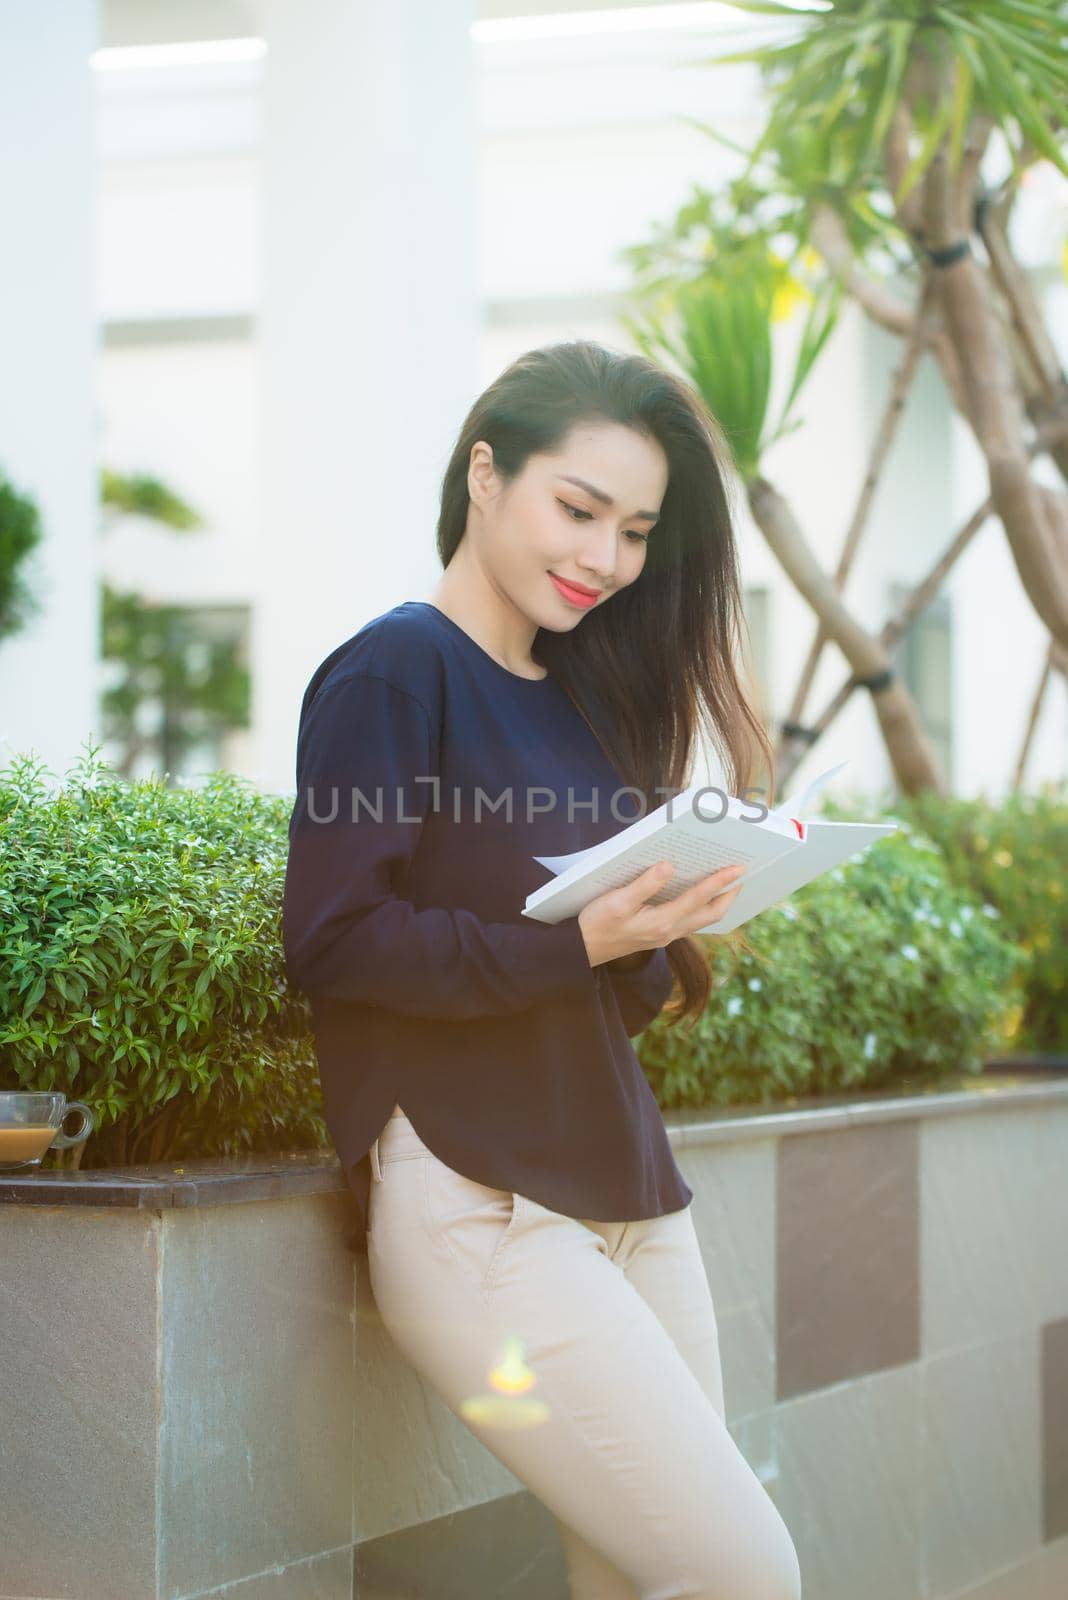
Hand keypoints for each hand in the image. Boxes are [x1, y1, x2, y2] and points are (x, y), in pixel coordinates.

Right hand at [578, 859, 746, 967]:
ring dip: (718, 903)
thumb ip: (644, 884)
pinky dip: (701, 908)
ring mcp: (665, 935)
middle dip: (729, 895)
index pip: (698, 898)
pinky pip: (689, 921)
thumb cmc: (596, 924)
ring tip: (727, 885)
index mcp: (662, 922)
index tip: (738, 868)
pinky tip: (698, 896)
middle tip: (742, 875)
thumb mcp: (616, 901)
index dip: (720, 882)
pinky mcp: (658, 935)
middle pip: (711, 915)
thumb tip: (669, 866)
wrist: (582, 950)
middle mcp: (669, 931)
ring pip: (702, 920)